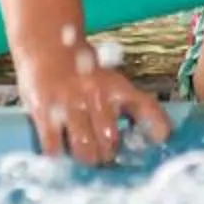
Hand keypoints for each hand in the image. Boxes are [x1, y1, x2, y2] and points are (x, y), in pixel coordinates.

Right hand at [22, 55, 170, 165]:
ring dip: (85, 158)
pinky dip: (58, 156)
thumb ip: (132, 107)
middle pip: (109, 142)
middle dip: (107, 155)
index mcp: (117, 87)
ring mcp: (70, 103)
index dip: (157, 128)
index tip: (159, 142)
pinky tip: (60, 150)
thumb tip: (155, 139)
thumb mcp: (112, 82)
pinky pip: (54, 147)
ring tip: (83, 154)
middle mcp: (96, 94)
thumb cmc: (83, 71)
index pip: (146, 108)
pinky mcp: (44, 110)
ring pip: (83, 149)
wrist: (48, 45)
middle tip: (102, 155)